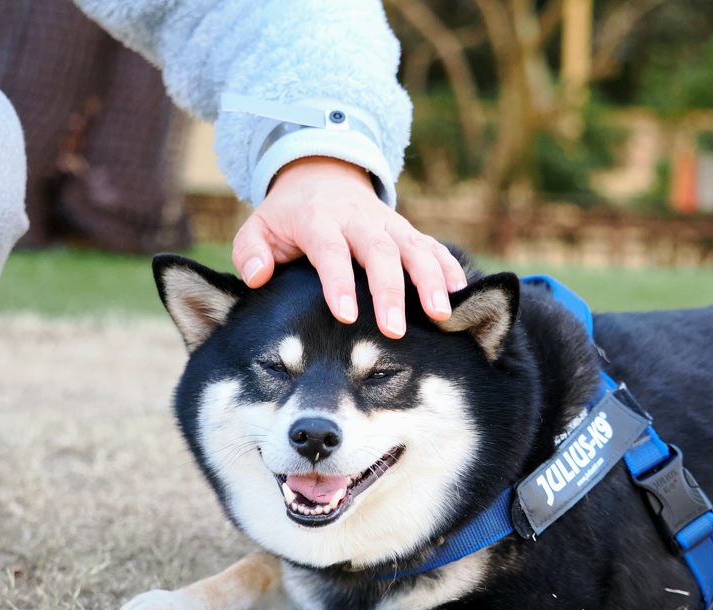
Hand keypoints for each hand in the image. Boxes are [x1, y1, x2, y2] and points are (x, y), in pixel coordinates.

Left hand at [231, 157, 466, 338]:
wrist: (322, 175)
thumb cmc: (288, 216)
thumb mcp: (259, 227)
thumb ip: (251, 252)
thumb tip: (257, 277)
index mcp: (318, 220)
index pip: (331, 251)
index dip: (339, 282)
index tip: (346, 315)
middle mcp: (358, 220)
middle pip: (379, 252)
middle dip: (390, 291)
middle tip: (394, 330)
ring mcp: (388, 224)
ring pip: (414, 248)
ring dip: (430, 281)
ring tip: (441, 315)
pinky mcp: (407, 231)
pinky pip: (433, 247)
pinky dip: (449, 268)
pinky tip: (461, 294)